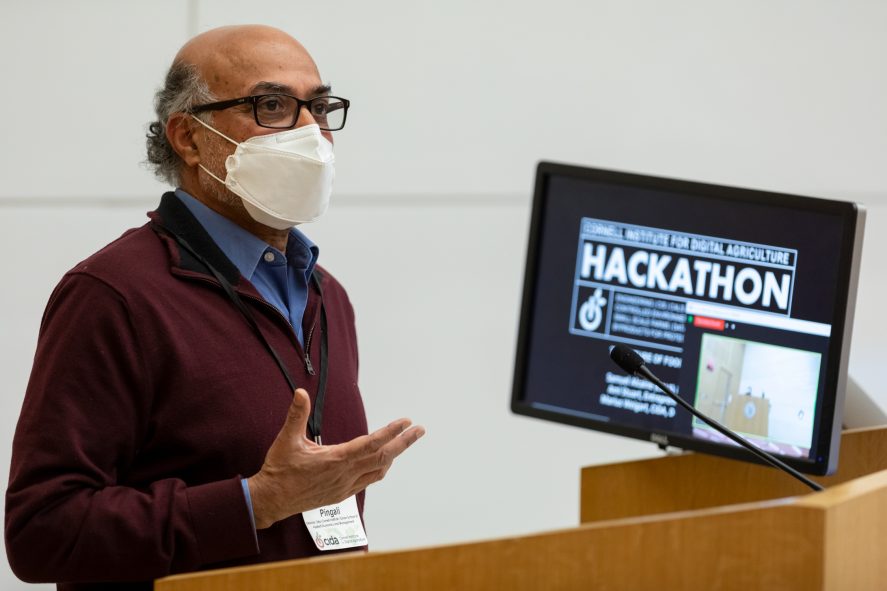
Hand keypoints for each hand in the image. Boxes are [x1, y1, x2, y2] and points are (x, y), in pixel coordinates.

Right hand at [247, 388, 424, 528]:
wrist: (272, 500)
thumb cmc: (279, 470)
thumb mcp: (286, 439)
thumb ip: (296, 415)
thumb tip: (301, 392)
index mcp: (335, 459)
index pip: (371, 444)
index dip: (391, 432)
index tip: (405, 421)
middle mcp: (345, 474)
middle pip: (383, 457)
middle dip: (404, 443)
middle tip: (419, 430)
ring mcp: (345, 486)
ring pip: (379, 471)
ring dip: (393, 456)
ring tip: (403, 442)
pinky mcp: (342, 494)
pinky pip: (369, 480)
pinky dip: (380, 468)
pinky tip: (381, 462)